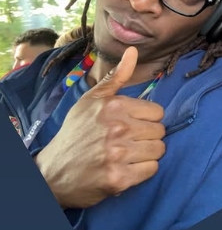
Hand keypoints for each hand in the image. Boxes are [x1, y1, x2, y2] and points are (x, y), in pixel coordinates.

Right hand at [35, 47, 165, 209]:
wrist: (53, 172)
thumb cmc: (76, 133)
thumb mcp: (91, 100)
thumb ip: (116, 77)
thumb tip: (134, 51)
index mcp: (113, 106)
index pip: (158, 112)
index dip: (146, 119)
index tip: (132, 125)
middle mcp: (116, 128)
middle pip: (160, 132)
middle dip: (147, 137)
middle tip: (127, 142)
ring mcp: (118, 154)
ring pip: (158, 150)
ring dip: (146, 155)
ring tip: (127, 155)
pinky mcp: (119, 178)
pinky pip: (152, 169)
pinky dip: (142, 171)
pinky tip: (125, 168)